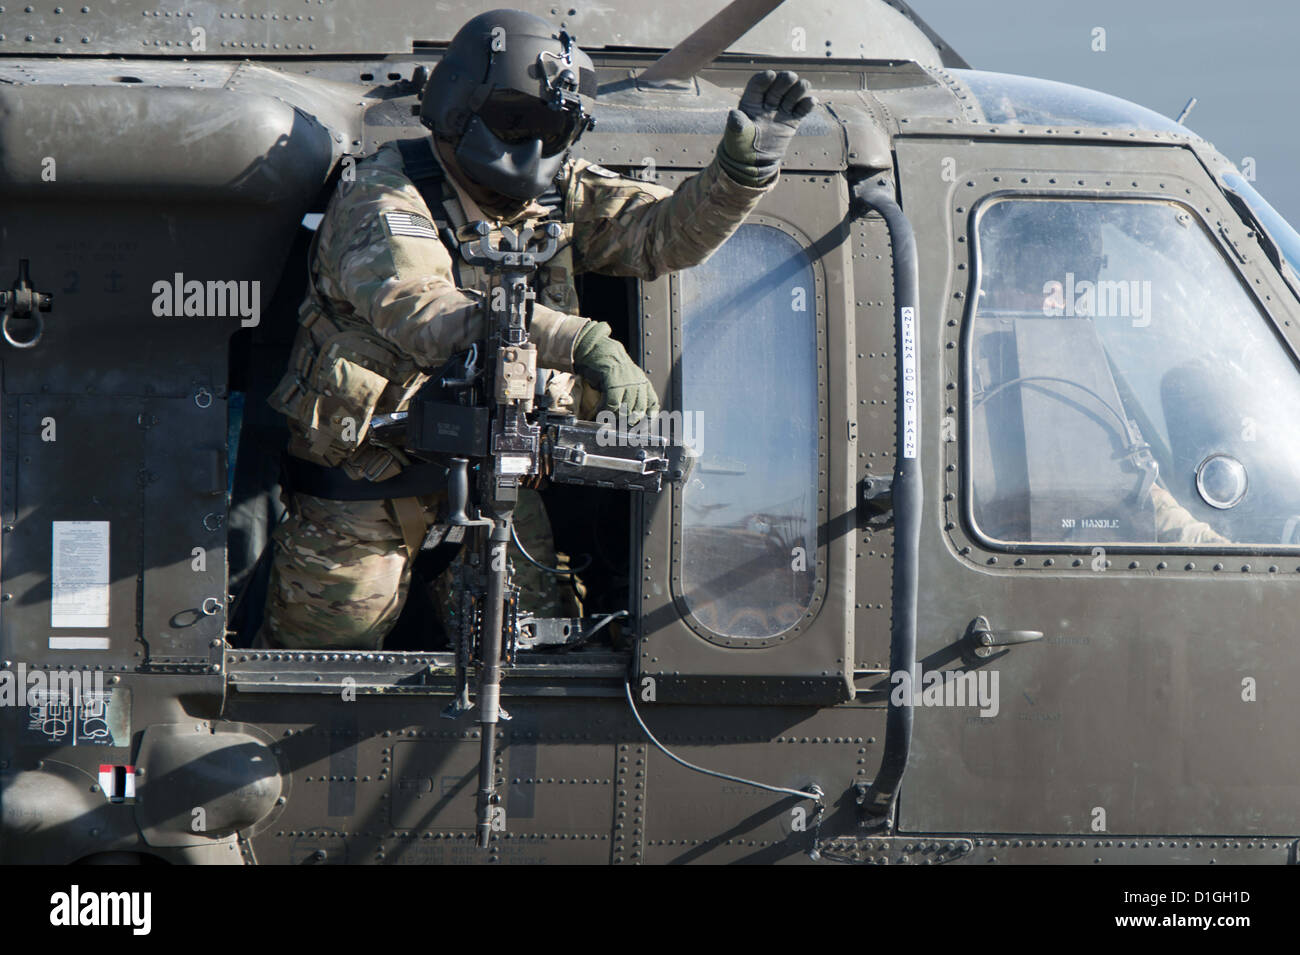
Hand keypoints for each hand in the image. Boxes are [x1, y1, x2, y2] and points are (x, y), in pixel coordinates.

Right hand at [572, 321, 659, 424]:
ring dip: (614, 419)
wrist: (597, 349)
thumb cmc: (609, 366)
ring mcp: (627, 381)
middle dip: (628, 423)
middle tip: (617, 428)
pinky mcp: (614, 380)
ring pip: (625, 410)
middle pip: (638, 411)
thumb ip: (630, 394)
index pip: (653, 404)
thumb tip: (630, 416)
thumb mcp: (625, 380)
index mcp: (643, 382)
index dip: (649, 419)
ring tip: (605, 421)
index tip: (642, 427)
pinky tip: (597, 414)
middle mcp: (637, 382)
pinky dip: (604, 412)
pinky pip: (612, 404)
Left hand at [718, 70, 816, 186]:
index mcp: (751, 102)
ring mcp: (780, 110)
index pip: (757, 85)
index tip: (771, 75)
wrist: (755, 163)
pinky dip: (807, 104)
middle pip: (778, 85)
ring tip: (803, 85)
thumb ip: (736, 124)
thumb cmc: (741, 147)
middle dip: (784, 80)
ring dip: (798, 88)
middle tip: (790, 77)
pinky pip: (801, 110)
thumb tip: (734, 114)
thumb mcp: (736, 136)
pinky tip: (812, 101)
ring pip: (792, 94)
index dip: (764, 79)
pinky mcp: (792, 120)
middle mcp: (767, 102)